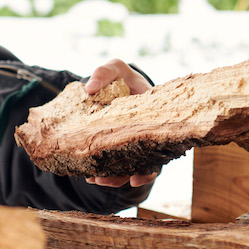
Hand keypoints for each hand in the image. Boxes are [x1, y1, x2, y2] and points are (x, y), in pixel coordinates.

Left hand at [83, 59, 159, 187]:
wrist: (115, 85)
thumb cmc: (122, 77)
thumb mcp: (117, 68)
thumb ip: (105, 73)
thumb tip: (89, 89)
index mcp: (154, 119)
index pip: (159, 144)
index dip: (151, 164)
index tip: (137, 176)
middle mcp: (149, 135)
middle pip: (144, 164)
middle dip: (126, 175)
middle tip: (106, 179)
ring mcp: (136, 144)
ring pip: (131, 168)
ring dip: (114, 178)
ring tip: (95, 180)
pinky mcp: (122, 149)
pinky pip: (118, 166)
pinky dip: (106, 173)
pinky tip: (91, 177)